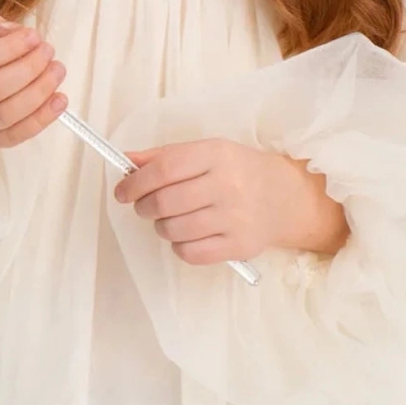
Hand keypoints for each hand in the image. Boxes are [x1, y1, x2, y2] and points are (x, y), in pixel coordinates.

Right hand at [0, 11, 68, 150]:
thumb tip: (18, 32)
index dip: (9, 49)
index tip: (33, 36)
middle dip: (29, 69)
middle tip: (48, 51)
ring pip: (5, 116)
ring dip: (39, 93)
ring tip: (57, 70)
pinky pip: (13, 137)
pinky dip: (40, 121)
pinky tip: (59, 101)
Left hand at [112, 137, 348, 265]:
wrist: (284, 197)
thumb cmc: (236, 170)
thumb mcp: (206, 152)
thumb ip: (165, 156)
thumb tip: (126, 160)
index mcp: (216, 154)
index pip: (165, 168)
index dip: (136, 182)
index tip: (122, 191)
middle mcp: (227, 185)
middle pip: (165, 202)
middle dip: (144, 206)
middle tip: (143, 206)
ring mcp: (235, 218)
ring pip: (174, 229)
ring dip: (161, 226)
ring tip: (169, 219)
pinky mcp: (239, 246)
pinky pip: (190, 253)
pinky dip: (179, 246)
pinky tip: (186, 234)